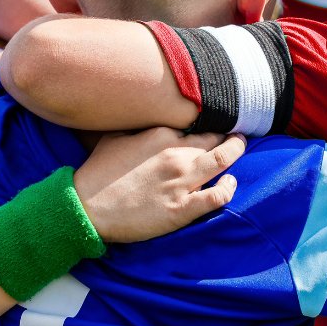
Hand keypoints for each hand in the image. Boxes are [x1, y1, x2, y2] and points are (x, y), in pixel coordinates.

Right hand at [74, 128, 245, 242]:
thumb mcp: (113, 137)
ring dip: (235, 152)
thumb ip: (134, 126)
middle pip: (214, 138)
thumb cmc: (96, 173)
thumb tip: (141, 117)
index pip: (195, 123)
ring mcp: (181, 181)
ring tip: (239, 148)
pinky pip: (218, 195)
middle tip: (234, 135)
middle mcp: (175, 153)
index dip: (207, 124)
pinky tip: (229, 183)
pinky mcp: (182, 208)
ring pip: (223, 159)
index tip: (212, 126)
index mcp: (160, 133)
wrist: (86, 207)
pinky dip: (229, 187)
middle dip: (227, 136)